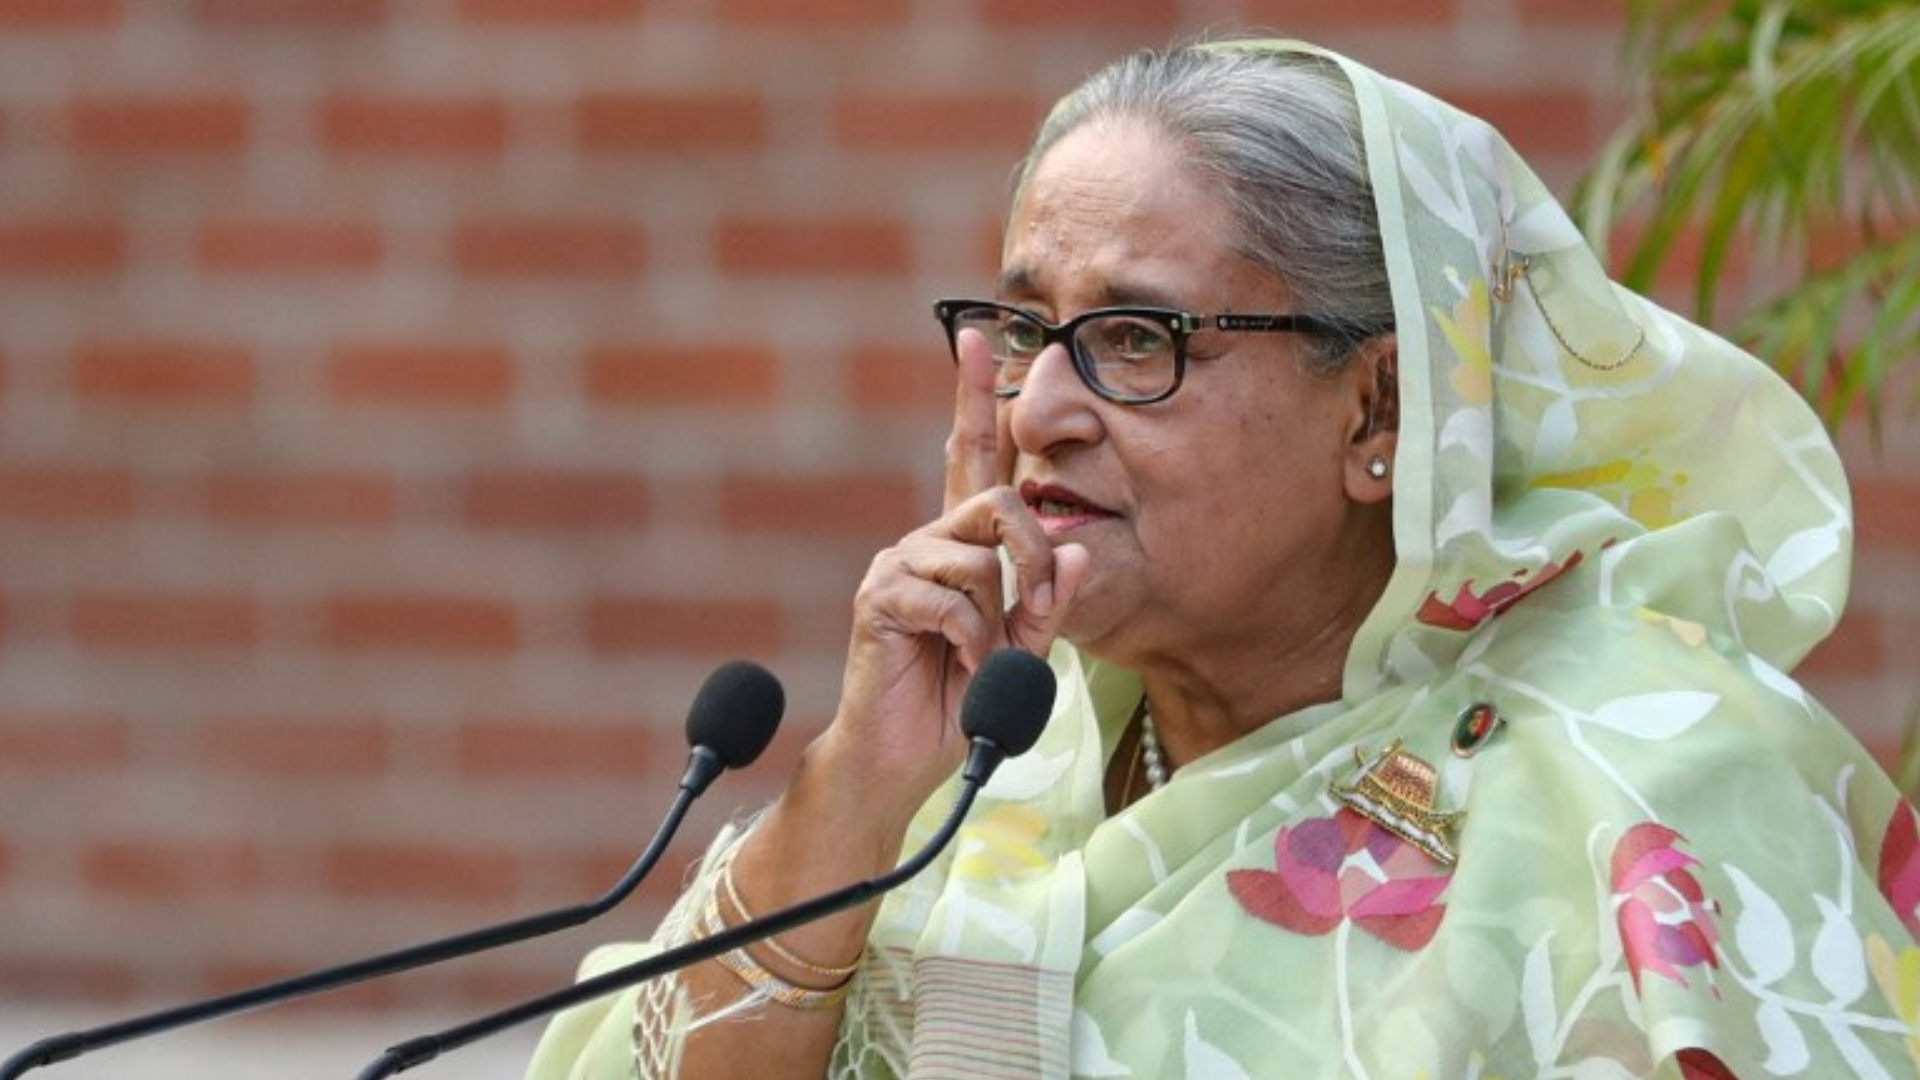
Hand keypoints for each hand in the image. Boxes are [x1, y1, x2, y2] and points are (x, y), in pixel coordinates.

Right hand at [825, 328, 1089, 815]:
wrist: (902, 760)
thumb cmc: (961, 702)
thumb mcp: (1022, 655)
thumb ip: (1049, 605)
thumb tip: (1076, 548)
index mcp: (960, 544)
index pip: (971, 454)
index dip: (975, 395)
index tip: (980, 334)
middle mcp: (926, 542)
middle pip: (996, 498)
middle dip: (1032, 551)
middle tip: (1035, 607)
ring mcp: (898, 567)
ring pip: (979, 558)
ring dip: (997, 618)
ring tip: (979, 657)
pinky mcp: (880, 599)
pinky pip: (952, 601)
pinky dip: (969, 642)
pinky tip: (954, 665)